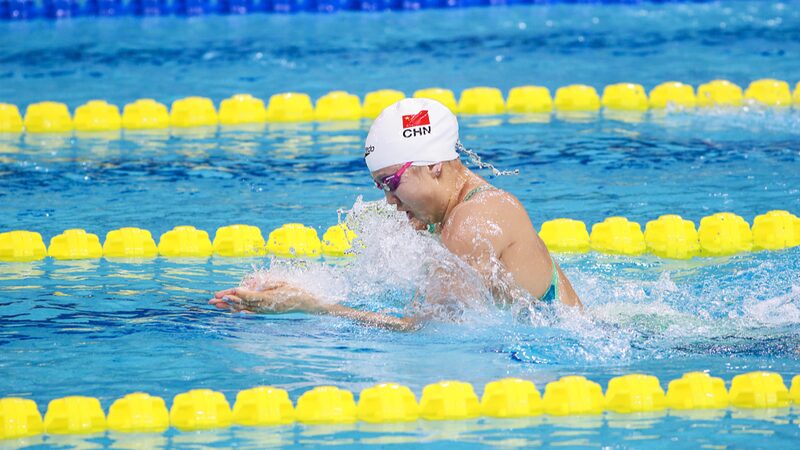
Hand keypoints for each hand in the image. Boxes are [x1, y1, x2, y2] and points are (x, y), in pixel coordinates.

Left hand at [208, 281, 327, 314]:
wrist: (305, 303)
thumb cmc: (294, 289)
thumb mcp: (281, 282)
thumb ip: (266, 283)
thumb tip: (252, 283)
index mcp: (268, 298)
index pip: (248, 296)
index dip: (236, 294)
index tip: (226, 293)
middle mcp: (264, 306)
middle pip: (241, 303)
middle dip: (226, 301)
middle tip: (212, 300)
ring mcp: (264, 310)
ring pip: (242, 308)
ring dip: (228, 306)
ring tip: (215, 305)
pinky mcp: (264, 311)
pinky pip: (248, 311)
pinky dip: (237, 310)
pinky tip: (229, 310)